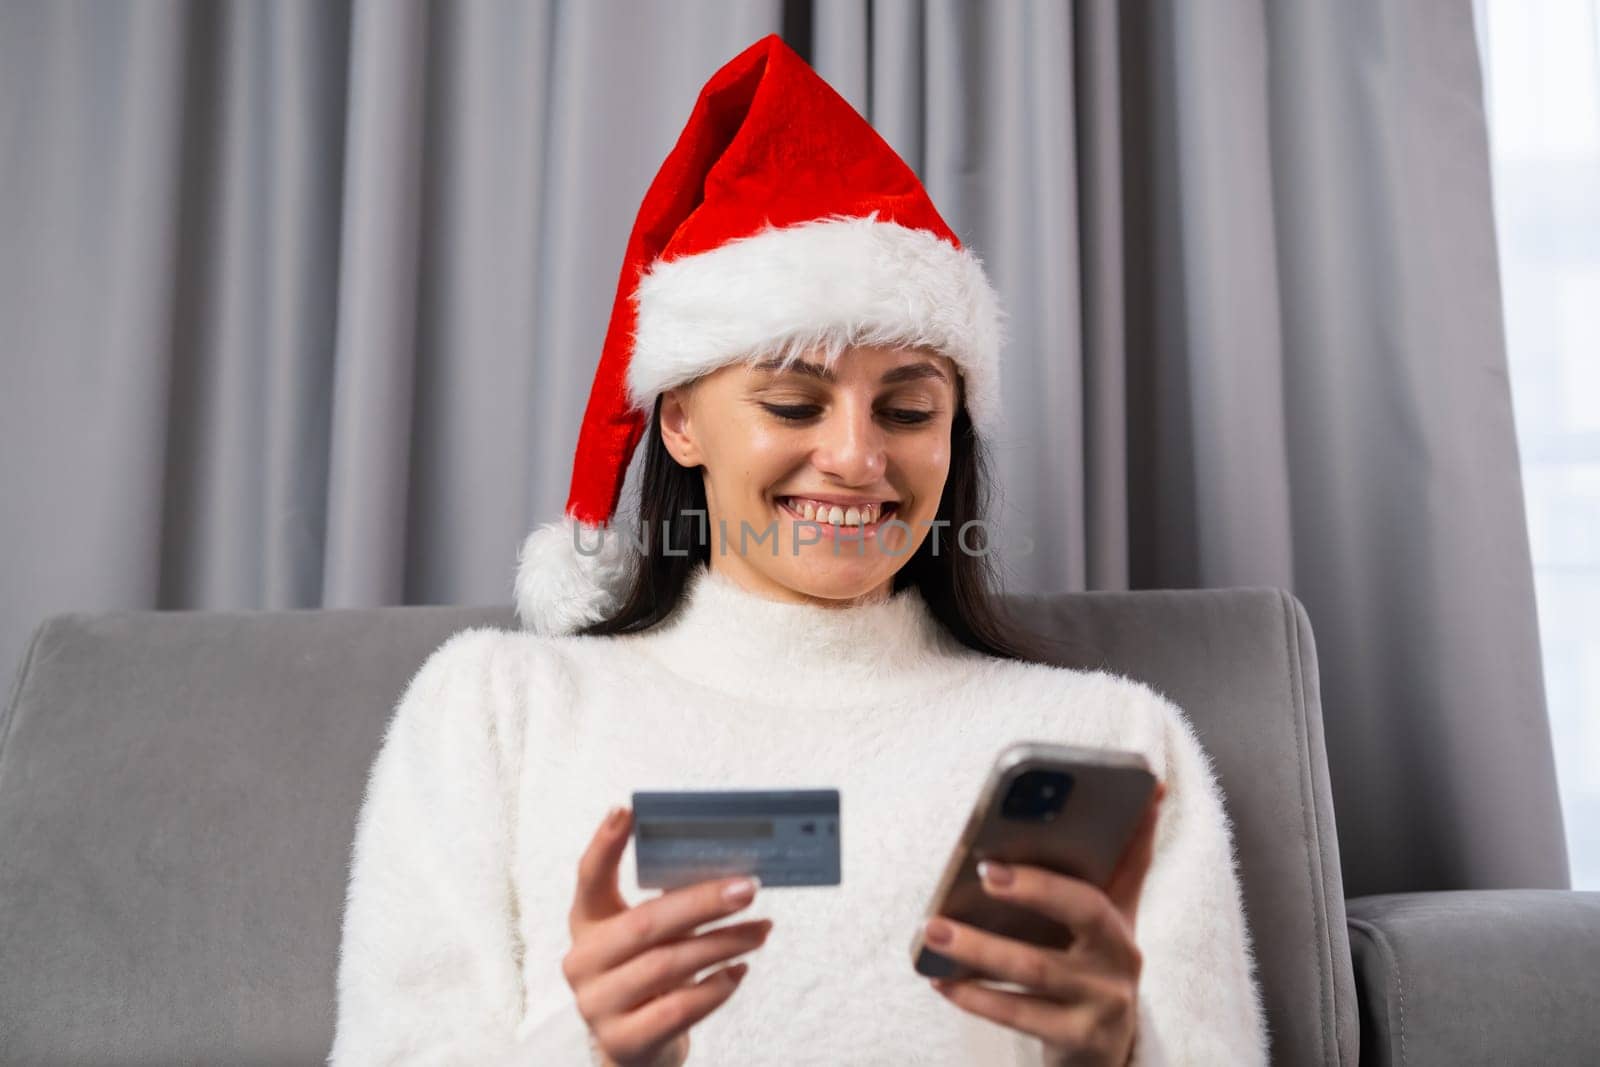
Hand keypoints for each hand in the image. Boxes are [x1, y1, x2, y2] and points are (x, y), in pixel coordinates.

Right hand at [563, 806, 771, 1066]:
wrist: (636, 1047)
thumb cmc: (652, 975)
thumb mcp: (651, 937)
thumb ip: (672, 903)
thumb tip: (729, 870)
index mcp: (587, 923)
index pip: (589, 878)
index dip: (605, 844)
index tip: (627, 810)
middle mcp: (582, 961)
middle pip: (646, 923)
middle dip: (702, 903)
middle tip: (748, 887)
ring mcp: (597, 1005)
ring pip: (669, 965)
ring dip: (724, 944)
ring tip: (761, 930)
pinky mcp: (622, 1042)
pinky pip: (678, 1009)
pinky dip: (716, 988)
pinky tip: (738, 971)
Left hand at [925, 780, 1166, 1066]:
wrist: (1098, 1055)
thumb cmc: (1084, 973)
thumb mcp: (1096, 928)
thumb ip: (1089, 876)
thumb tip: (1087, 812)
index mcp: (1122, 917)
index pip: (1133, 863)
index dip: (1136, 829)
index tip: (1131, 792)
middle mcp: (1124, 955)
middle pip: (1086, 908)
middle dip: (1036, 886)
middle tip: (985, 870)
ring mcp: (1105, 1000)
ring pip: (1037, 966)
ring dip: (979, 947)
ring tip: (933, 929)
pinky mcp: (1080, 1038)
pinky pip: (1020, 1014)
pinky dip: (976, 996)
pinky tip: (941, 981)